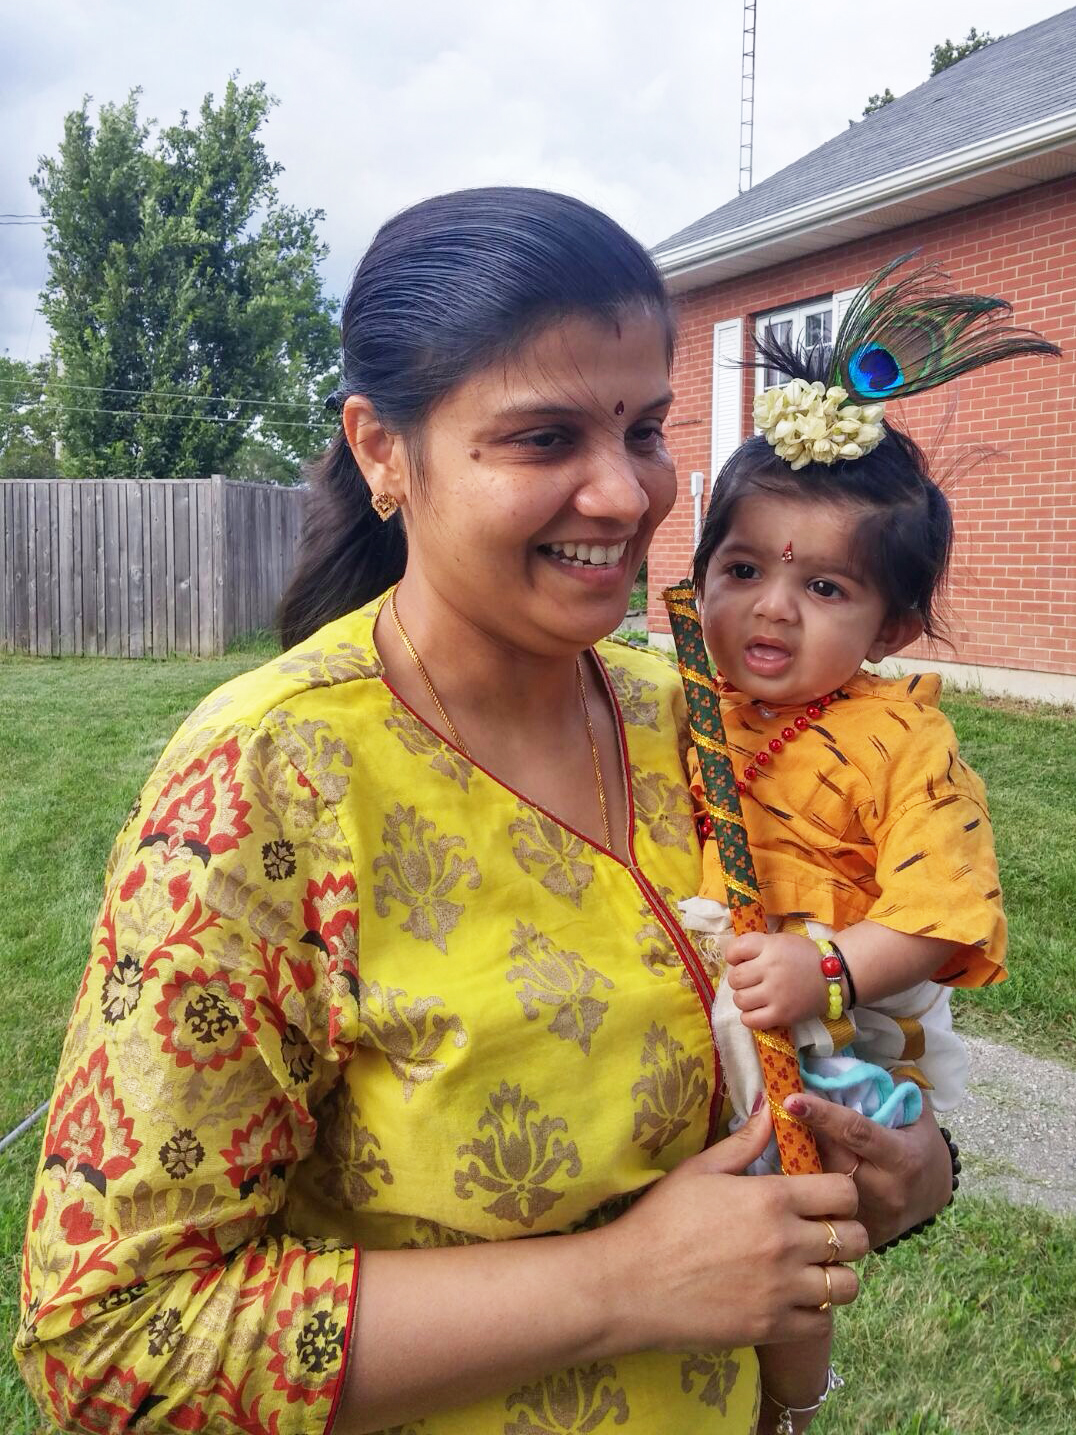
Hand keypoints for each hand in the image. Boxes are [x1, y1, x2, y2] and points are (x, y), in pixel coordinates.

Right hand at [597, 1105, 868, 1355]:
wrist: (629, 1283)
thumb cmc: (660, 1220)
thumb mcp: (699, 1170)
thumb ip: (743, 1142)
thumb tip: (771, 1110)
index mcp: (771, 1198)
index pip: (844, 1192)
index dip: (841, 1194)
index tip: (824, 1199)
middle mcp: (786, 1242)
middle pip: (857, 1239)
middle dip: (846, 1234)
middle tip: (822, 1235)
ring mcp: (782, 1289)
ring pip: (848, 1285)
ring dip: (836, 1276)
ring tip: (812, 1270)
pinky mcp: (771, 1327)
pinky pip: (822, 1323)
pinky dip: (814, 1312)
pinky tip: (792, 1299)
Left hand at [725, 931, 824, 1029]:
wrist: (835, 975)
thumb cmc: (804, 956)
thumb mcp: (780, 941)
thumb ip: (756, 946)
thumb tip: (732, 959)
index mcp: (770, 947)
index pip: (735, 951)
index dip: (733, 956)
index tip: (740, 960)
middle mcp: (770, 969)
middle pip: (735, 978)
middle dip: (739, 979)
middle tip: (751, 980)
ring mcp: (776, 994)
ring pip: (740, 1000)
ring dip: (743, 998)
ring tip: (755, 995)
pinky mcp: (782, 1015)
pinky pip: (750, 1020)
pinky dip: (749, 1016)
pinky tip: (757, 1010)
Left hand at [784, 1092, 953, 1248]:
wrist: (934, 1196)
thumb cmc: (920, 1146)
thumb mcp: (916, 1115)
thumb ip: (888, 1091)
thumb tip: (850, 1069)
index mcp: (901, 1158)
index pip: (856, 1132)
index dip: (823, 1115)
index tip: (791, 1099)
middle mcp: (885, 1190)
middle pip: (832, 1159)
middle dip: (804, 1135)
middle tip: (780, 1113)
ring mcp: (871, 1217)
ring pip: (823, 1185)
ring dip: (800, 1159)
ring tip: (786, 1138)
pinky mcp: (859, 1234)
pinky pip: (824, 1208)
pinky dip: (808, 1185)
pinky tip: (795, 1168)